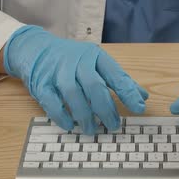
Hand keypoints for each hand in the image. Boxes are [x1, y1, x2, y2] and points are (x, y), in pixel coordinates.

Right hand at [4, 25, 148, 133]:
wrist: (35, 48)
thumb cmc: (72, 59)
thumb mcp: (97, 63)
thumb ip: (119, 79)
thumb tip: (143, 96)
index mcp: (95, 56)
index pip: (115, 75)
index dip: (128, 93)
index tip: (139, 108)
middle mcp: (77, 62)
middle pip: (94, 86)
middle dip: (106, 109)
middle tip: (114, 126)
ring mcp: (58, 72)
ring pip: (73, 94)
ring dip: (84, 115)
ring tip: (92, 130)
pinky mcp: (42, 83)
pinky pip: (52, 101)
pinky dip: (62, 116)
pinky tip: (70, 126)